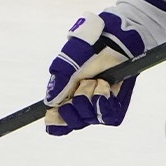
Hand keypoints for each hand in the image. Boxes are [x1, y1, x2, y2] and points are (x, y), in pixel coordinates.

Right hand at [44, 12, 139, 135]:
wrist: (112, 42)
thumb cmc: (88, 50)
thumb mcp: (66, 64)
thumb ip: (58, 83)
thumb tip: (50, 102)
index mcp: (66, 97)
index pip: (58, 122)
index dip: (55, 123)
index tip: (52, 115)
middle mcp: (82, 105)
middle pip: (73, 122)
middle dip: (74, 106)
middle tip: (80, 86)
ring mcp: (99, 106)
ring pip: (89, 118)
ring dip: (89, 98)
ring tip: (96, 80)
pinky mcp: (115, 106)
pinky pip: (108, 117)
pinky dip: (103, 101)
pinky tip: (104, 86)